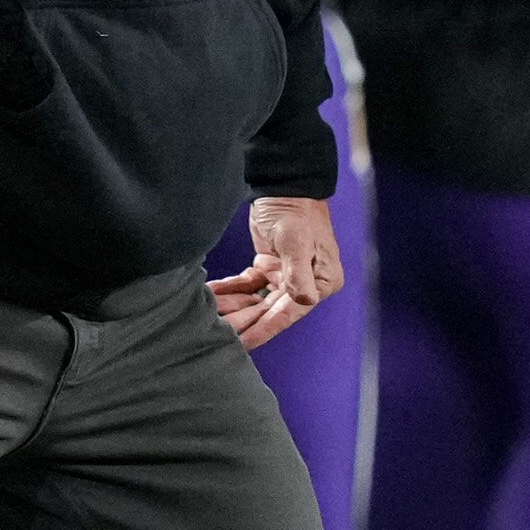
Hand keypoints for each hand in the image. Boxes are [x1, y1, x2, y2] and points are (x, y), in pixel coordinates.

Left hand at [210, 193, 340, 348]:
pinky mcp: (268, 267)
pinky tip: (212, 293)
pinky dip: (230, 289)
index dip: (264, 329)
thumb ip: (298, 273)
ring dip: (233, 306)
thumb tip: (306, 300)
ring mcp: (285, 276)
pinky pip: (247, 285)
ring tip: (208, 314)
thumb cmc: (296, 211)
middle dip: (243, 320)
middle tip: (217, 332)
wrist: (284, 186)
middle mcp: (305, 283)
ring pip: (255, 300)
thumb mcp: (296, 242)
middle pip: (269, 310)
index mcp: (320, 281)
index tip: (243, 343)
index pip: (288, 313)